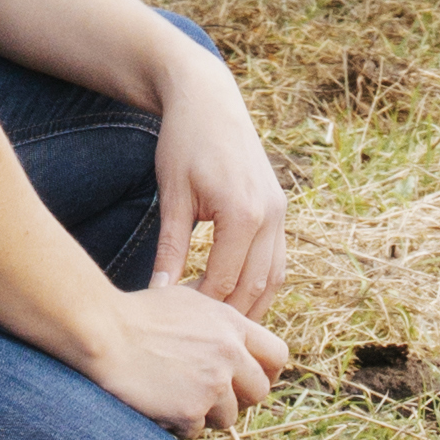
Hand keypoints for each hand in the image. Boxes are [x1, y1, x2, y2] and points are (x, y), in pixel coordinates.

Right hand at [77, 283, 289, 435]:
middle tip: (212, 398)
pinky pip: (197, 430)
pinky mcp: (192, 409)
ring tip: (177, 398)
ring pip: (229, 417)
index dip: (267, 371)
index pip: (277, 355)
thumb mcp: (188, 302)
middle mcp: (231, 354)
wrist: (104, 332)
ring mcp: (213, 383)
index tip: (250, 381)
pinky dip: (179, 425)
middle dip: (238, 399)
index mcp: (233, 325)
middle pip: (259, 392)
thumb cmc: (137, 314)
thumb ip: (219, 321)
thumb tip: (235, 337)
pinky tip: (159, 405)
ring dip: (206, 415)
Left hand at [148, 27, 290, 315]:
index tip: (179, 329)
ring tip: (222, 330)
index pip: (225, 281)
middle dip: (230, 317)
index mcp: (243, 214)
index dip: (202, 309)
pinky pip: (277, 259)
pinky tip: (237, 298)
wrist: (209, 99)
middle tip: (202, 340)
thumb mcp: (172, 196)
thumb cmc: (183, 142)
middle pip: (256, 286)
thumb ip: (169, 248)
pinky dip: (261, 284)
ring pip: (274, 277)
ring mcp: (281, 211)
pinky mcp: (280, 207)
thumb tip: (158, 294)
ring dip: (252, 306)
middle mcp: (271, 215)